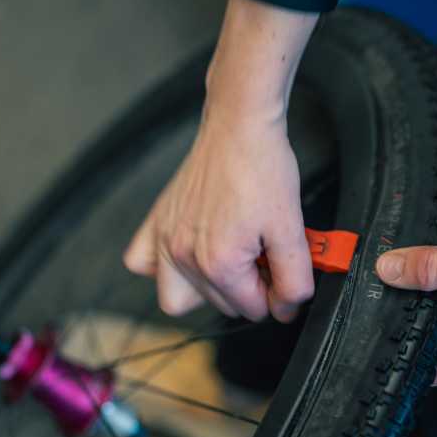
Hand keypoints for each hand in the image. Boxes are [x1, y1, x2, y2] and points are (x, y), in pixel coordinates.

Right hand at [124, 108, 313, 322]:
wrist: (239, 127)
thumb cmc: (263, 169)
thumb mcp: (291, 228)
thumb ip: (294, 279)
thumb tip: (286, 309)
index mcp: (220, 263)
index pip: (254, 309)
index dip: (277, 293)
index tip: (283, 268)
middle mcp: (184, 256)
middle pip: (222, 306)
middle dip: (248, 288)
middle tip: (264, 254)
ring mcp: (165, 240)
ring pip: (179, 298)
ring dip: (209, 288)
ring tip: (231, 260)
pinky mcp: (157, 222)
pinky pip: (143, 264)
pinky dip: (162, 268)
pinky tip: (190, 252)